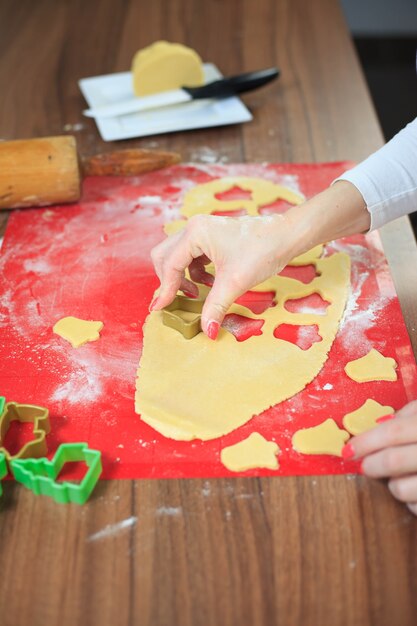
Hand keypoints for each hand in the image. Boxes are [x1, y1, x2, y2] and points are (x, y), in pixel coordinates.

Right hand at [150, 213, 301, 337]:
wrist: (286, 236)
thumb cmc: (262, 251)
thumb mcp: (235, 283)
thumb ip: (215, 307)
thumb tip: (207, 331)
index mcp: (195, 234)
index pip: (170, 265)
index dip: (165, 290)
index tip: (160, 309)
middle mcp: (194, 228)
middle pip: (165, 256)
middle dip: (169, 280)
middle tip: (180, 300)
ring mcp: (203, 230)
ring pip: (177, 256)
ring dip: (182, 277)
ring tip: (198, 293)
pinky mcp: (211, 236)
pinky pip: (191, 256)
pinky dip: (194, 272)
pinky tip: (211, 283)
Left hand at [344, 400, 416, 514]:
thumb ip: (412, 415)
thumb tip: (378, 426)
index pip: (396, 430)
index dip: (368, 440)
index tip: (348, 450)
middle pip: (395, 460)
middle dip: (373, 465)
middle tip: (366, 467)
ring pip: (402, 490)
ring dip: (394, 486)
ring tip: (400, 479)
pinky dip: (412, 503)